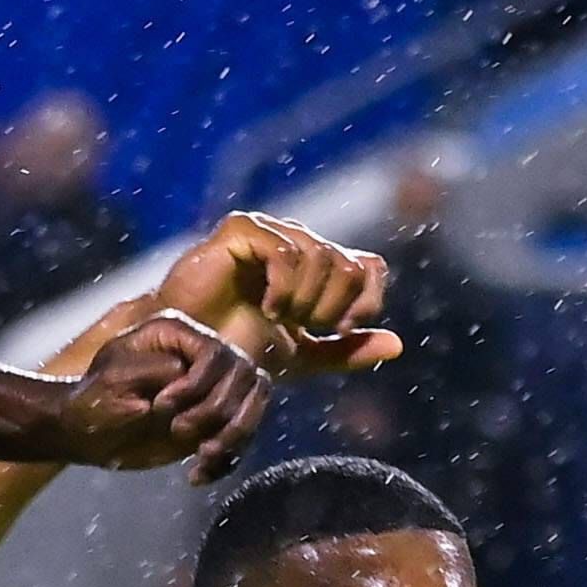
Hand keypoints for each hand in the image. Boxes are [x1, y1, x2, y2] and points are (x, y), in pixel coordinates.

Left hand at [57, 307, 274, 477]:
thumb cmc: (93, 402)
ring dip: (233, 437)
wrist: (87, 435)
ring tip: (202, 458)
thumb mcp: (116, 379)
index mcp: (177, 336)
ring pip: (253, 405)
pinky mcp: (212, 422)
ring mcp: (211, 390)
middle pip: (246, 377)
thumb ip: (156, 370)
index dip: (199, 384)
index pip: (216, 354)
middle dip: (218, 411)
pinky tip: (197, 475)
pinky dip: (225, 460)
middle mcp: (200, 357)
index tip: (163, 407)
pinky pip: (240, 438)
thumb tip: (188, 374)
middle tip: (180, 432)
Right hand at [155, 213, 398, 380]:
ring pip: (321, 255)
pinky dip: (284, 286)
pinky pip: (285, 250)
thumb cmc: (237, 349)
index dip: (366, 300)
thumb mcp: (302, 357)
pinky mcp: (241, 230)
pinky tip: (267, 309)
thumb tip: (398, 346)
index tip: (340, 329)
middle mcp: (298, 241)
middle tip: (303, 326)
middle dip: (333, 304)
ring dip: (307, 298)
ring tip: (280, 319)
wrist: (189, 351)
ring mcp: (270, 231)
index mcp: (318, 266)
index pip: (370, 267)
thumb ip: (346, 350)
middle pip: (349, 262)